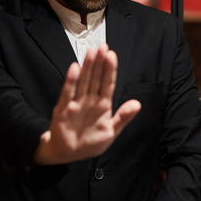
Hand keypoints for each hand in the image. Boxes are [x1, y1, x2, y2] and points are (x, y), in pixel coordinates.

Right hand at [34, 43, 140, 164]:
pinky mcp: (64, 110)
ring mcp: (76, 103)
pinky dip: (71, 81)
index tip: (112, 55)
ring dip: (87, 67)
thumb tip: (137, 104)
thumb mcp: (111, 131)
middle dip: (99, 62)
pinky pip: (68, 93)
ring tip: (91, 52)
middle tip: (102, 46)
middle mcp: (89, 100)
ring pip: (83, 81)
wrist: (69, 153)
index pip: (107, 83)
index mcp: (102, 104)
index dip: (110, 69)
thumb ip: (123, 117)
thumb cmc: (90, 141)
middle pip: (95, 78)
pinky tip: (75, 68)